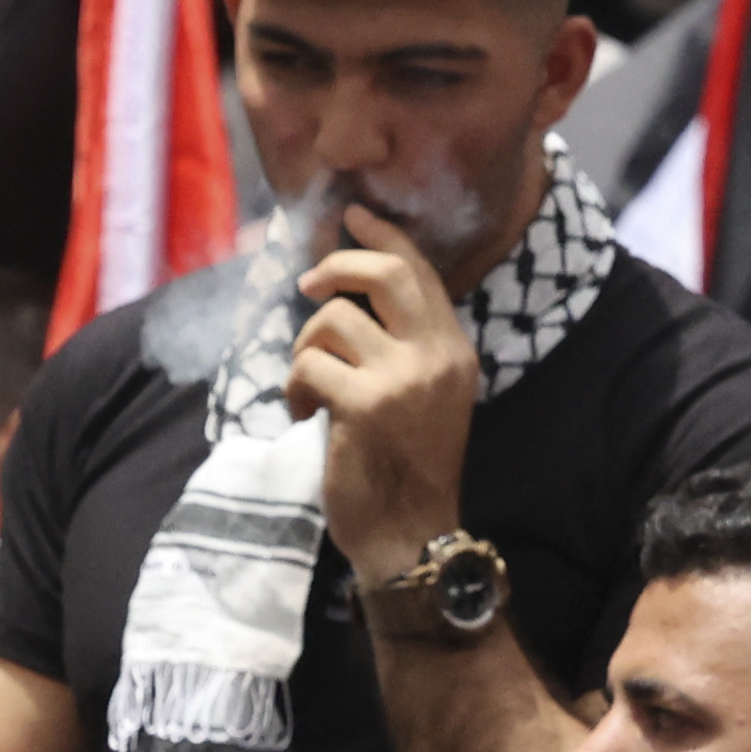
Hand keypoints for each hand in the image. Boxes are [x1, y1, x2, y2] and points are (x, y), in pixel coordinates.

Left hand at [291, 203, 479, 578]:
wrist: (410, 535)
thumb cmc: (407, 469)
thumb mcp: (421, 396)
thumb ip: (402, 345)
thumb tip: (346, 291)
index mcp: (455, 350)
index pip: (421, 272)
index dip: (382, 238)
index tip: (353, 216)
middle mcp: (438, 356)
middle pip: (385, 275)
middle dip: (337, 266)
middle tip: (307, 282)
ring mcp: (405, 379)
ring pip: (332, 321)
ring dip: (305, 348)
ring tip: (309, 386)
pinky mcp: (367, 404)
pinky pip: (308, 364)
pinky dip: (294, 388)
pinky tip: (305, 414)